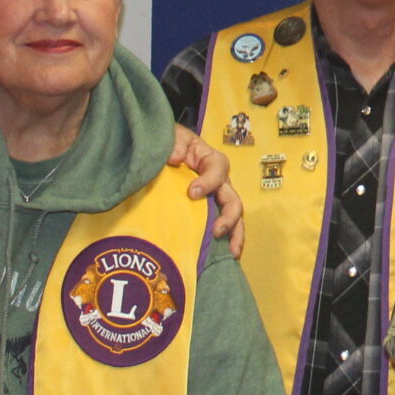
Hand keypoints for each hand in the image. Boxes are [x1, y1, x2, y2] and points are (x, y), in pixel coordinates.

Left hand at [170, 125, 246, 256]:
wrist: (159, 152)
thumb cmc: (169, 142)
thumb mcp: (171, 137)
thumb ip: (174, 144)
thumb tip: (176, 159)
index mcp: (210, 160)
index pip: (218, 170)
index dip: (208, 182)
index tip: (191, 192)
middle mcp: (218, 182)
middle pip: (232, 199)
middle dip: (229, 217)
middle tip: (217, 231)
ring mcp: (214, 199)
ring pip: (233, 217)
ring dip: (235, 234)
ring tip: (232, 253)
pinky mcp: (205, 213)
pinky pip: (221, 227)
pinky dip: (225, 242)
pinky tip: (223, 258)